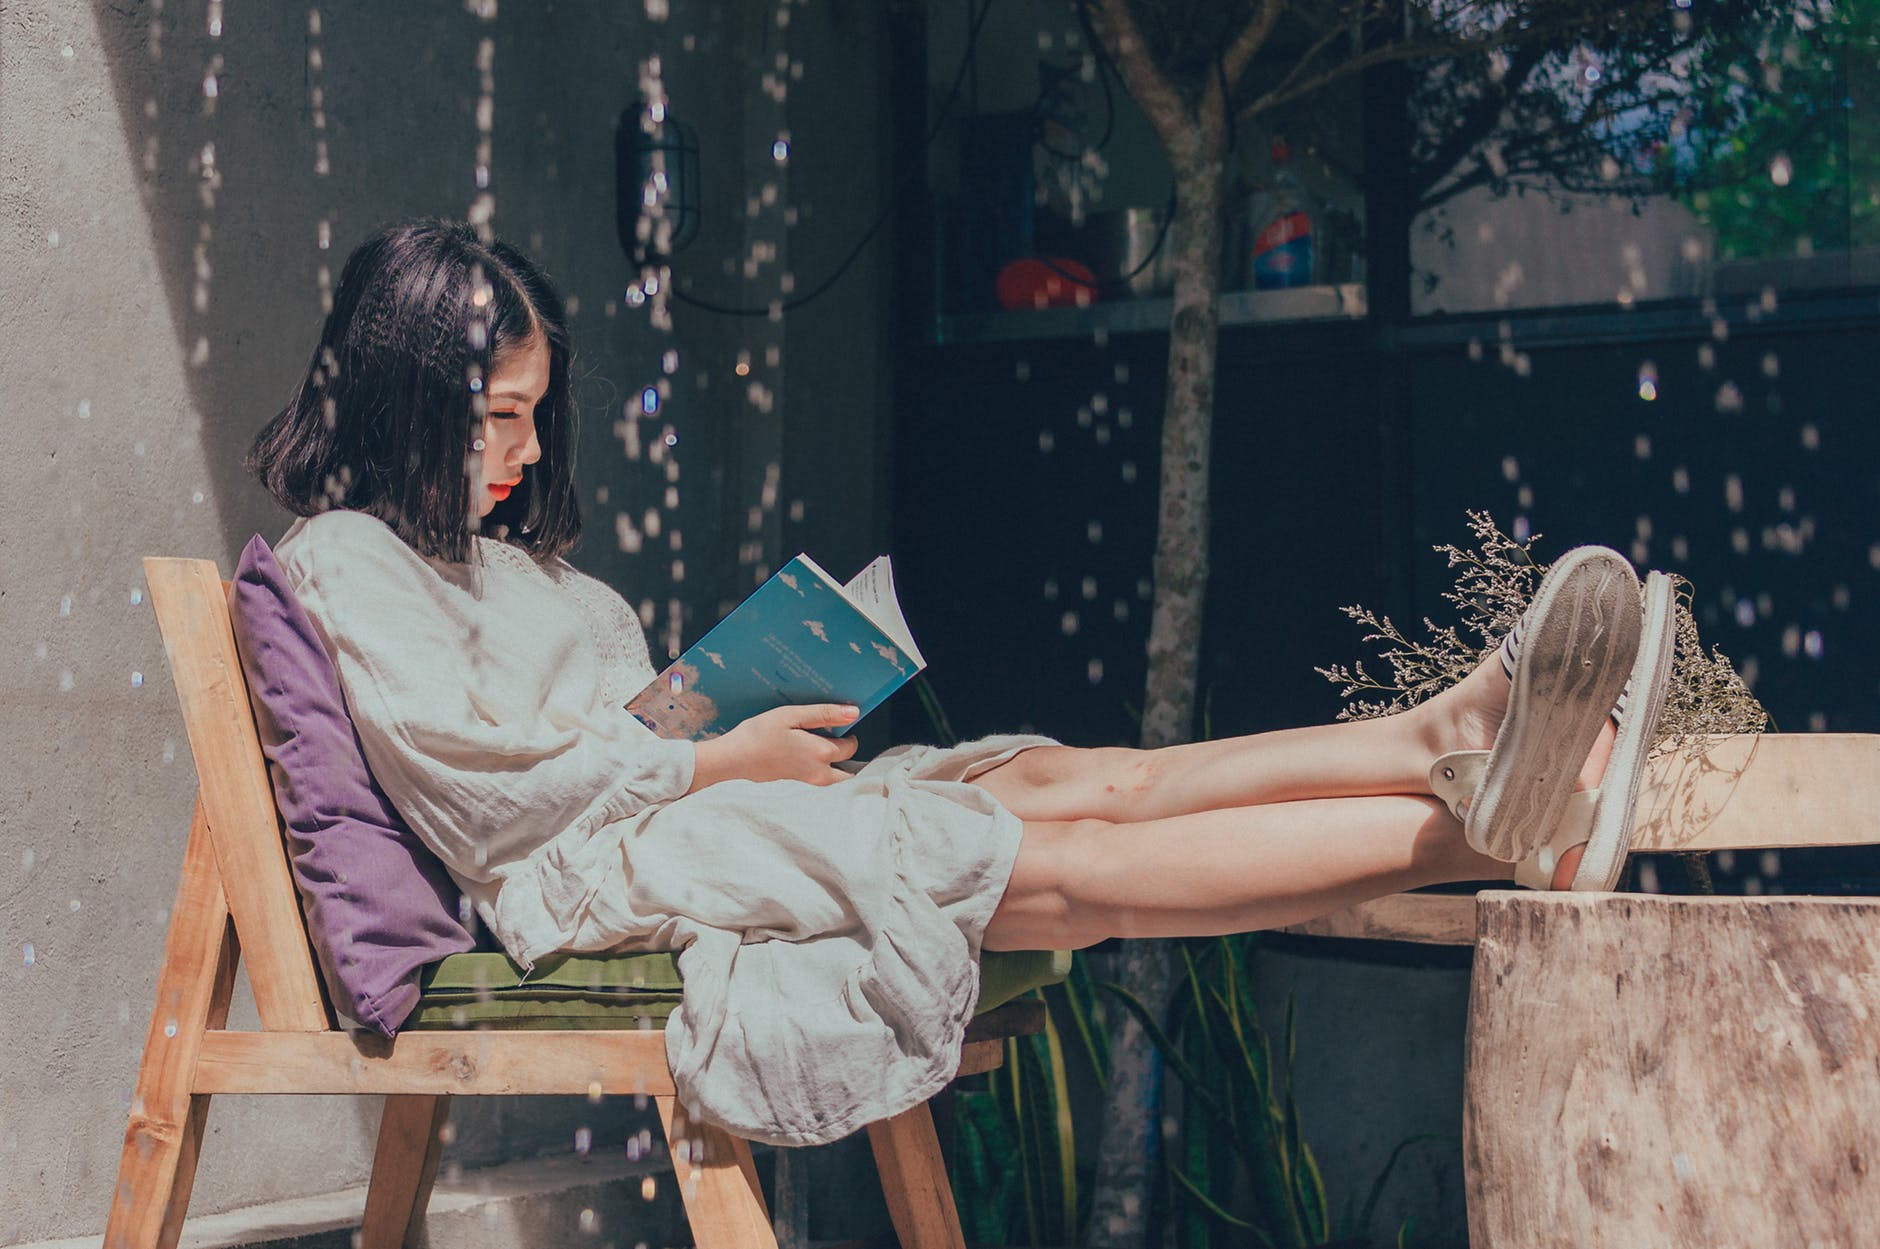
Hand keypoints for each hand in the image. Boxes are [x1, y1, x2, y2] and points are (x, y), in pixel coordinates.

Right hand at [688, 703, 860, 792]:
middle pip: (848, 768)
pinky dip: (822, 765)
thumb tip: (854, 712)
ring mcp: (808, 780)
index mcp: (821, 753)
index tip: (840, 720)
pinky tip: (805, 747)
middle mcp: (819, 772)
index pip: (851, 747)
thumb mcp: (792, 715)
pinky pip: (820, 776)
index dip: (850, 732)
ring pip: (835, 776)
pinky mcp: (797, 781)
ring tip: (823, 740)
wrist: (733, 758)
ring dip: (837, 762)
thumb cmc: (759, 735)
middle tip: (837, 734)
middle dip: (849, 753)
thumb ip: (825, 714)